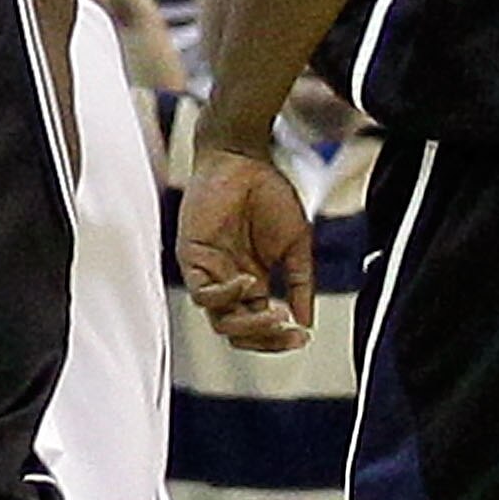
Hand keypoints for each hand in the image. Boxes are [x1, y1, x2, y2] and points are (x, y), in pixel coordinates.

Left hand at [180, 142, 313, 349]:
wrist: (246, 160)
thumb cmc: (269, 195)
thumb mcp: (296, 245)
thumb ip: (300, 283)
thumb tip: (306, 321)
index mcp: (252, 282)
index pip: (259, 325)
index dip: (278, 338)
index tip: (303, 336)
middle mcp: (228, 282)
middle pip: (237, 332)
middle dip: (264, 339)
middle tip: (288, 331)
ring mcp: (209, 272)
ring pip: (218, 320)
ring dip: (247, 325)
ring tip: (274, 314)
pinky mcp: (192, 258)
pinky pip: (203, 293)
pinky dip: (226, 295)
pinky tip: (249, 282)